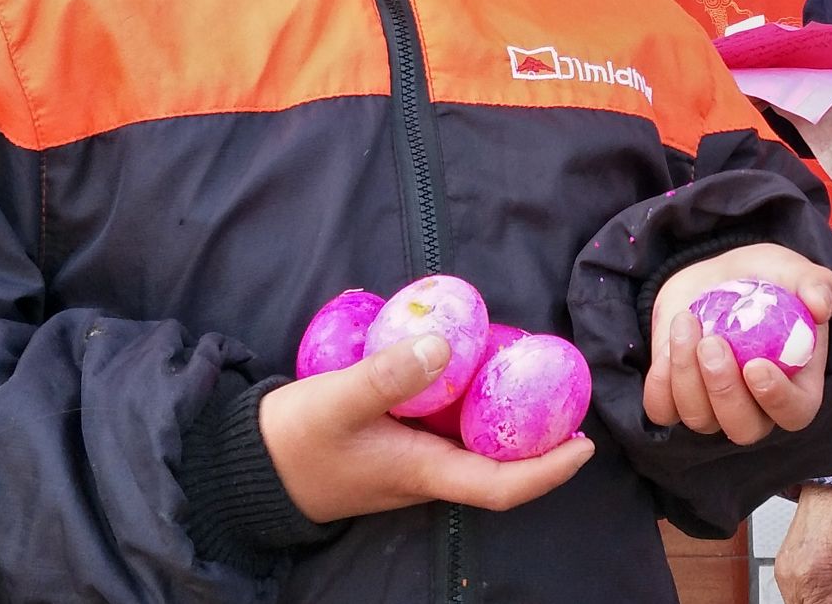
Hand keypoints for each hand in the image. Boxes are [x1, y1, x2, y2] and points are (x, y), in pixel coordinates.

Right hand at [257, 333, 595, 522]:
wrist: (247, 466)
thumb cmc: (293, 441)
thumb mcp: (336, 401)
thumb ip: (387, 375)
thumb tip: (445, 345)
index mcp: (423, 471)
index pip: (501, 486)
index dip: (548, 471)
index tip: (585, 444)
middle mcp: (427, 473)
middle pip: (500, 463)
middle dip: (539, 433)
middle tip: (564, 386)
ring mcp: (413, 461)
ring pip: (474, 443)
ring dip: (505, 413)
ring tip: (527, 365)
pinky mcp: (398, 444)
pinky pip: (448, 426)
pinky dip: (468, 399)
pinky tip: (467, 363)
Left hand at [644, 243, 831, 444]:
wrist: (720, 276)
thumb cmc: (768, 280)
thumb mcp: (796, 272)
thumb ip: (818, 286)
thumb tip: (820, 306)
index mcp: (796, 387)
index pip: (794, 413)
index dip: (777, 399)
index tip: (756, 365)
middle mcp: (756, 407)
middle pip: (743, 428)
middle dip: (724, 390)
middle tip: (712, 343)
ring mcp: (714, 407)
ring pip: (700, 418)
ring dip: (687, 375)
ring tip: (686, 322)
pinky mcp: (677, 397)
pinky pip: (663, 410)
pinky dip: (661, 384)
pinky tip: (669, 345)